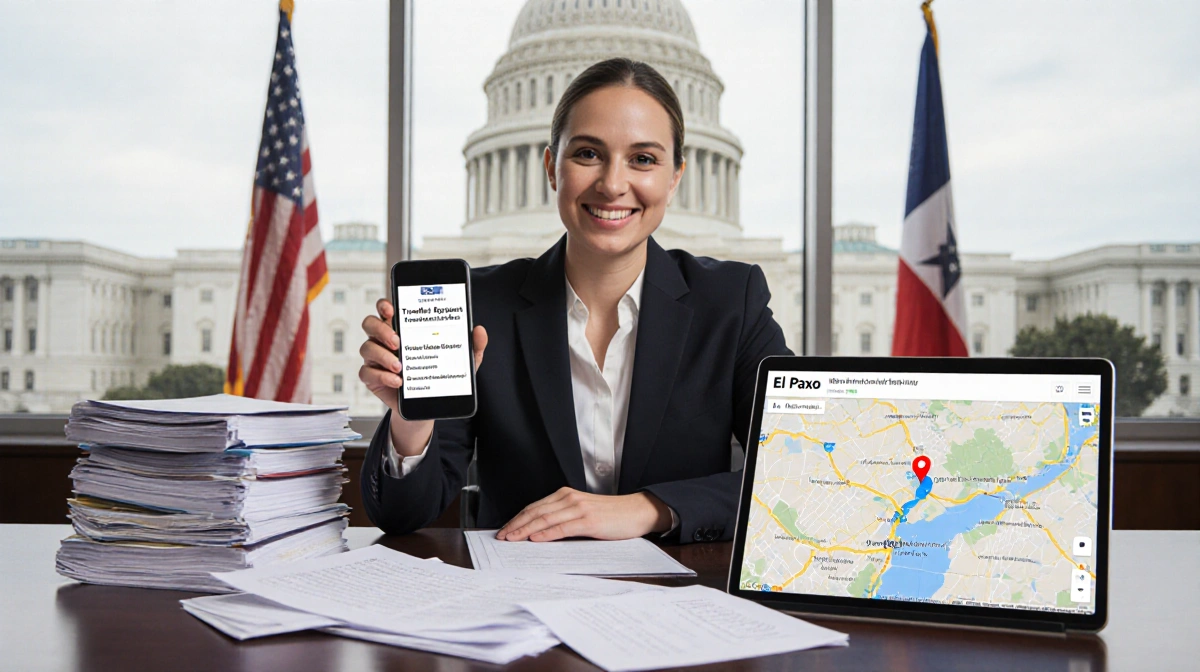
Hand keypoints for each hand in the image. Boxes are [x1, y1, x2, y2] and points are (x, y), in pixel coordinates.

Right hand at [358, 298, 487, 454]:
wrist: (430, 404)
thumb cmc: (440, 375)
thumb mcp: (461, 360)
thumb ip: (472, 345)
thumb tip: (479, 330)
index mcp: (403, 328)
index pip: (386, 309)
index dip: (384, 305)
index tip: (392, 308)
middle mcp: (385, 340)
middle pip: (370, 324)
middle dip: (381, 329)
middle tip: (398, 341)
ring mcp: (377, 359)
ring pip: (367, 348)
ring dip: (383, 356)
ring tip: (401, 367)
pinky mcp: (373, 378)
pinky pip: (367, 373)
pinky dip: (382, 376)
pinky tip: (398, 381)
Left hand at [496, 487, 672, 541]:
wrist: (637, 511)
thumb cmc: (612, 515)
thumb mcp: (583, 512)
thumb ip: (563, 517)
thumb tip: (540, 533)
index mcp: (566, 495)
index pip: (535, 507)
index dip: (517, 519)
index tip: (504, 530)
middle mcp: (570, 498)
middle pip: (535, 512)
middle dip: (516, 525)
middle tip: (501, 537)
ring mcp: (579, 509)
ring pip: (545, 519)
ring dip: (525, 530)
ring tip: (512, 539)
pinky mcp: (589, 521)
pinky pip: (562, 527)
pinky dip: (546, 533)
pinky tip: (536, 539)